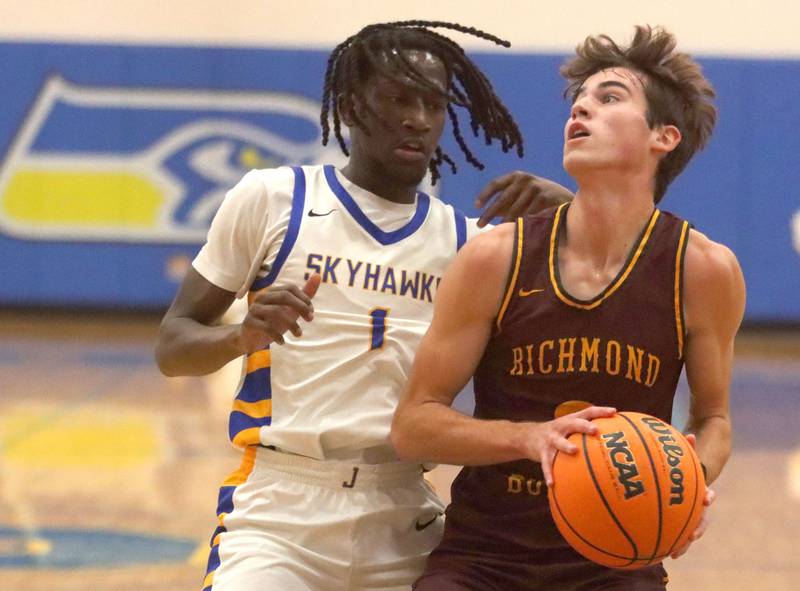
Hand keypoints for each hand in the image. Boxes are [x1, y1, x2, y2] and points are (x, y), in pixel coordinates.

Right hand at [237, 273, 320, 351]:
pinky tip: (283, 342)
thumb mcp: (291, 309)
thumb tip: (318, 275)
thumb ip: (304, 294)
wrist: (249, 338)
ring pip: (276, 311)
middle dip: (300, 307)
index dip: (304, 298)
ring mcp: (254, 309)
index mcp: (272, 292)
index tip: (311, 312)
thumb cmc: (272, 321)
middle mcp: (262, 297)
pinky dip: (277, 335)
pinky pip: (266, 327)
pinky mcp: (249, 322)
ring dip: (292, 324)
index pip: (290, 288)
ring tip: (299, 334)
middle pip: (284, 296)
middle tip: (310, 319)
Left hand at [474, 171, 573, 226]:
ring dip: (504, 222)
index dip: (485, 195)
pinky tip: (515, 231)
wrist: (565, 199)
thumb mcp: (521, 195)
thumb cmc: (537, 199)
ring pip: (514, 210)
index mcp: (516, 176)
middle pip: (502, 199)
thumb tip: (485, 215)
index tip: (476, 207)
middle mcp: (524, 179)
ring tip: (497, 232)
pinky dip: (520, 223)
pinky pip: (528, 214)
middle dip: (489, 214)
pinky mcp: (544, 197)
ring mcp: (535, 187)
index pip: (495, 184)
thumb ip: (505, 202)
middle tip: (479, 225)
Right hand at [523, 405, 616, 486]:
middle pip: (573, 423)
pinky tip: (552, 484)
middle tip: (595, 430)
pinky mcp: (541, 451)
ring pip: (558, 441)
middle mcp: (560, 426)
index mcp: (570, 420)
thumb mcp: (569, 429)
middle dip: (584, 425)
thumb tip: (615, 444)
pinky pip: (546, 463)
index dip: (600, 411)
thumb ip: (586, 433)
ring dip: (566, 445)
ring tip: (574, 451)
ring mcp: (550, 438)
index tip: (614, 412)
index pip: (587, 412)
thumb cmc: (558, 435)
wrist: (527, 436)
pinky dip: (549, 473)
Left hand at [671, 434, 714, 558]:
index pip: (705, 495)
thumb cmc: (682, 461)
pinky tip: (647, 545)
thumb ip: (687, 447)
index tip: (708, 498)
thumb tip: (690, 435)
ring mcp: (685, 512)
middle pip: (699, 520)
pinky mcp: (673, 517)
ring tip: (673, 554)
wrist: (686, 471)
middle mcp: (694, 504)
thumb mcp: (684, 454)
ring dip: (681, 542)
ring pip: (685, 529)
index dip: (707, 498)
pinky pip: (667, 528)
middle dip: (696, 530)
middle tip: (691, 537)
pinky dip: (659, 536)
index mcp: (698, 490)